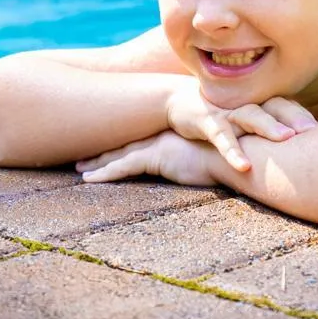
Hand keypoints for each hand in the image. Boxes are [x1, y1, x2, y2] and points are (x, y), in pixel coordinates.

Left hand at [76, 130, 219, 186]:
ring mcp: (156, 146)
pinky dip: (105, 174)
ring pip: (118, 156)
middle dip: (103, 153)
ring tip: (78, 171)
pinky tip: (89, 180)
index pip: (141, 142)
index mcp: (171, 137)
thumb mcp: (213, 158)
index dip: (122, 145)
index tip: (107, 150)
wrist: (239, 152)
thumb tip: (204, 169)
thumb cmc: (233, 156)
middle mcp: (160, 139)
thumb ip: (203, 161)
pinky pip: (122, 168)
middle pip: (125, 146)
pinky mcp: (155, 157)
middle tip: (82, 159)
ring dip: (97, 164)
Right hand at [165, 80, 317, 172]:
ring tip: (286, 138)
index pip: (289, 106)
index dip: (306, 117)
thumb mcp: (247, 120)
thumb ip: (270, 129)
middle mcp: (248, 103)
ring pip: (251, 115)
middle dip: (296, 117)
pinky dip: (232, 151)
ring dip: (268, 126)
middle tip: (315, 132)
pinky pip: (222, 137)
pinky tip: (244, 166)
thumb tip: (303, 151)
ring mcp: (228, 111)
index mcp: (260, 103)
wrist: (177, 102)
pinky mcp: (207, 121)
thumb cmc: (222, 116)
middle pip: (276, 106)